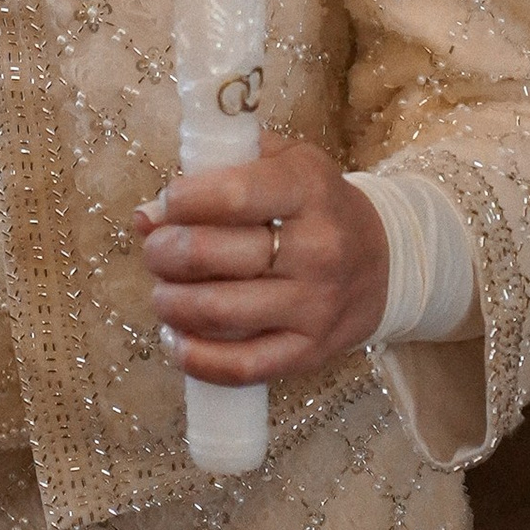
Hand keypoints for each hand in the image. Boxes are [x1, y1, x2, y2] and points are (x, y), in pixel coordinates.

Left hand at [140, 134, 389, 387]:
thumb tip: (145, 216)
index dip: (182, 201)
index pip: (231, 194)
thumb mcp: (278, 163)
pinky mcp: (311, 351)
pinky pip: (244, 366)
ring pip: (218, 311)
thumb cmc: (314, 204)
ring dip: (170, 303)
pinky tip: (175, 341)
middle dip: (164, 253)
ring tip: (163, 293)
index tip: (169, 205)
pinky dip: (196, 359)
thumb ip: (213, 172)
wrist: (384, 258)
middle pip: (212, 254)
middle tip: (156, 252)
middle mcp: (317, 247)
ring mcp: (316, 304)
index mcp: (306, 187)